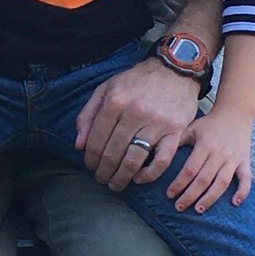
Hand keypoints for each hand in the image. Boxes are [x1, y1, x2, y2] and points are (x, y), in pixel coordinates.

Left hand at [75, 57, 198, 190]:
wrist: (172, 71)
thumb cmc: (136, 82)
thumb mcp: (106, 89)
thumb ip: (88, 115)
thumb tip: (79, 145)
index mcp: (114, 101)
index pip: (96, 139)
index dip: (91, 158)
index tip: (90, 166)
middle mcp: (134, 112)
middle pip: (113, 152)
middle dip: (104, 171)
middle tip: (101, 179)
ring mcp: (156, 123)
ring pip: (134, 160)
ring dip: (122, 178)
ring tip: (116, 184)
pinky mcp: (175, 131)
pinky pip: (162, 161)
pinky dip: (149, 175)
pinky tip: (139, 179)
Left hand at [165, 105, 253, 213]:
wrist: (235, 114)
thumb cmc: (209, 124)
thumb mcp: (190, 128)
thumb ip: (176, 141)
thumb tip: (157, 155)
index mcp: (204, 144)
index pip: (190, 169)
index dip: (179, 183)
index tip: (170, 194)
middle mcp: (219, 153)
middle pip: (204, 179)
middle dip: (190, 195)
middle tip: (179, 207)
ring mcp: (234, 159)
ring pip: (222, 183)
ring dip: (211, 198)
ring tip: (198, 210)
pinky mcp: (245, 162)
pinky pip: (246, 179)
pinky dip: (242, 192)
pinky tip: (234, 203)